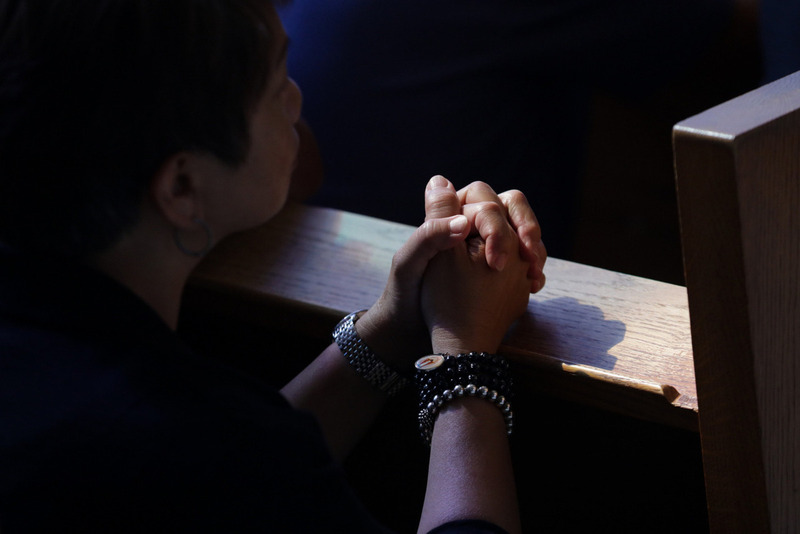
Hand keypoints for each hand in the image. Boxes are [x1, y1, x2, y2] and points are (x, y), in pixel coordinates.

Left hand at [357, 175, 544, 368]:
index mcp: (447, 216)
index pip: (483, 200)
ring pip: (520, 233)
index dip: (497, 225)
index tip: (495, 263)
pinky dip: (533, 269)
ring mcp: (486, 245)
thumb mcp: (410, 263)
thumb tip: (464, 217)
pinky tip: (534, 286)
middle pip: (510, 209)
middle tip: (531, 260)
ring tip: (534, 276)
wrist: (411, 330)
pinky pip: (523, 258)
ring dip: (534, 249)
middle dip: (527, 229)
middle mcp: (468, 225)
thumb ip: (430, 233)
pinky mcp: (498, 267)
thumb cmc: (405, 294)